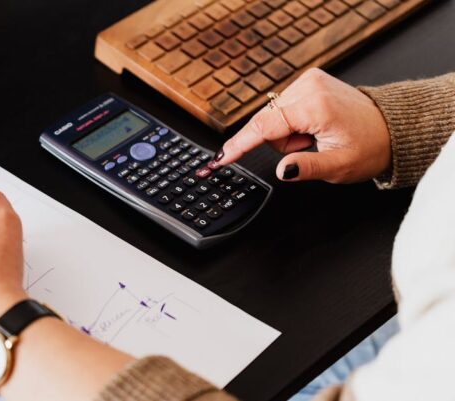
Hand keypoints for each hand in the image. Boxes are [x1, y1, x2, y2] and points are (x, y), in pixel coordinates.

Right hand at [214, 68, 390, 182]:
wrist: (390, 127)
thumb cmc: (370, 146)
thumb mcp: (339, 167)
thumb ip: (307, 169)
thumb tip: (283, 170)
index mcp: (316, 106)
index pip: (265, 126)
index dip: (240, 145)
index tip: (220, 157)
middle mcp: (309, 86)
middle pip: (267, 122)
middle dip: (281, 142)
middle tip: (310, 147)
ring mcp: (308, 80)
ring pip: (272, 116)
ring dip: (287, 133)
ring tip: (315, 137)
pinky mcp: (308, 80)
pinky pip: (282, 108)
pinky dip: (291, 122)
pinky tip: (312, 126)